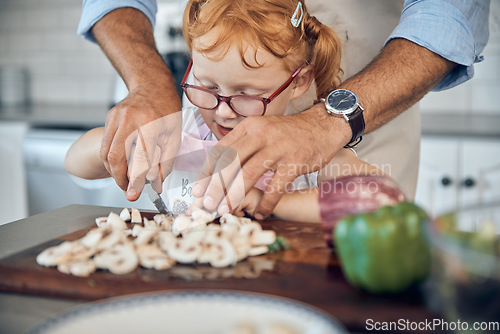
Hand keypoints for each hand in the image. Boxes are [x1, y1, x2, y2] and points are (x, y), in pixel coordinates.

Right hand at [100, 87, 181, 200]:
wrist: (152, 85)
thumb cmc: (167, 111)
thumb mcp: (174, 136)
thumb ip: (166, 161)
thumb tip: (157, 184)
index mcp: (150, 123)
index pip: (140, 157)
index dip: (135, 178)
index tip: (133, 194)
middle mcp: (130, 119)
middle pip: (116, 157)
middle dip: (120, 178)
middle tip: (128, 190)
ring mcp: (116, 117)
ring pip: (106, 153)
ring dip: (113, 171)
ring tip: (125, 180)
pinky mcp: (109, 118)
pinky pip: (105, 145)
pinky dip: (111, 160)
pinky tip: (121, 166)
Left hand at [193, 105, 350, 217]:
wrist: (323, 126)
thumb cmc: (289, 133)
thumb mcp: (263, 129)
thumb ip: (243, 144)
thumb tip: (221, 169)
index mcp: (250, 126)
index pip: (221, 149)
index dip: (207, 171)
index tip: (199, 189)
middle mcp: (261, 133)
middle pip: (231, 161)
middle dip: (215, 185)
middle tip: (207, 204)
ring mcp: (279, 147)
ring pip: (248, 173)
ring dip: (234, 195)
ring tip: (226, 210)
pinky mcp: (296, 161)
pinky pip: (276, 186)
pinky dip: (266, 203)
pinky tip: (261, 213)